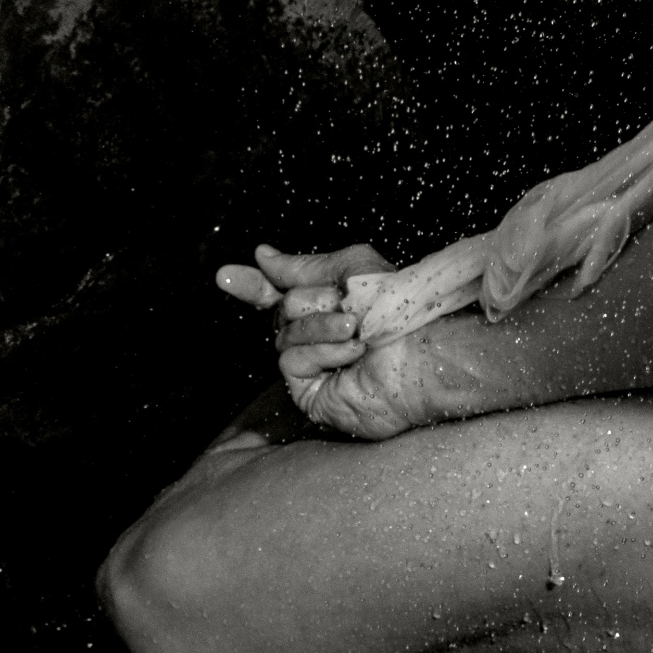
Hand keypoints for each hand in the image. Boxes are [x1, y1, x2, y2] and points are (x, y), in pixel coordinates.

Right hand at [215, 242, 427, 439]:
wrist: (427, 350)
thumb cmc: (402, 310)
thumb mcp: (353, 268)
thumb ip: (304, 265)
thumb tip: (263, 256)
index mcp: (328, 308)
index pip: (277, 296)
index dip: (253, 286)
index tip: (226, 275)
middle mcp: (319, 339)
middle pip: (280, 310)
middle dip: (312, 301)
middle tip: (347, 306)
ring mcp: (316, 370)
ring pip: (284, 334)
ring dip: (322, 325)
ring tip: (358, 329)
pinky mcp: (314, 396)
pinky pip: (291, 361)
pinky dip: (322, 351)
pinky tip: (353, 353)